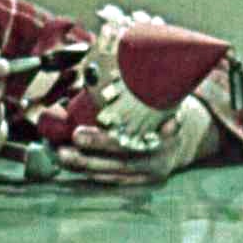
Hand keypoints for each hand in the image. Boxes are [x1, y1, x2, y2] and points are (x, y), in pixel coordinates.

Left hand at [57, 97, 218, 184]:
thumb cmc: (165, 113)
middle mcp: (157, 162)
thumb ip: (147, 93)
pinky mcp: (139, 184)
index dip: (100, 141)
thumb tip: (114, 58)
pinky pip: (111, 182)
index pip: (128, 142)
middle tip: (61, 149)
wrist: (183, 142)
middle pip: (116, 163)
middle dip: (86, 157)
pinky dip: (90, 176)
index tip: (77, 133)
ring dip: (82, 167)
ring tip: (59, 155)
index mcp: (164, 139)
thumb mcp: (163, 101)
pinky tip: (70, 168)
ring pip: (110, 175)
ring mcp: (148, 176)